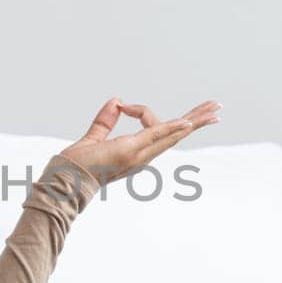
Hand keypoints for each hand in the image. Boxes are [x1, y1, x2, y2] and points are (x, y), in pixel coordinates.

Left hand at [57, 97, 220, 186]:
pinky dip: (173, 128)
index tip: (122, 105)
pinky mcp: (131, 150)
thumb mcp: (94, 137)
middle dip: (197, 120)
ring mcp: (139, 154)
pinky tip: (189, 121)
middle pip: (176, 134)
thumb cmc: (76, 166)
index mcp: (137, 153)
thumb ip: (105, 120)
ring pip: (173, 133)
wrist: (64, 181)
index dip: (141, 109)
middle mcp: (143, 155)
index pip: (154, 127)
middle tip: (217, 110)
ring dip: (196, 120)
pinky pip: (157, 136)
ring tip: (215, 110)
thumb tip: (116, 101)